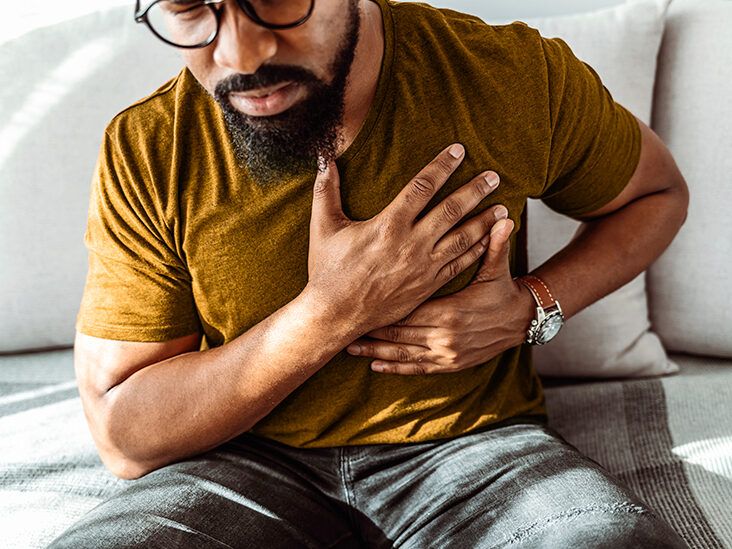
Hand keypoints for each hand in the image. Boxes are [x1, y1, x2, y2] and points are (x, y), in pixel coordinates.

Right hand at [306, 144, 502, 334]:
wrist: (336, 315)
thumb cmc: (328, 271)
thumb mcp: (323, 227)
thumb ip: (326, 191)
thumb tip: (324, 159)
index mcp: (388, 224)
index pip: (422, 187)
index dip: (442, 166)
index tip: (458, 150)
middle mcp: (411, 244)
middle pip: (451, 210)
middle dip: (475, 190)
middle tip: (494, 176)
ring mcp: (423, 267)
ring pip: (461, 238)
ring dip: (483, 221)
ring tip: (502, 208)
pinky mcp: (427, 286)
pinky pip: (458, 265)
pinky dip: (475, 251)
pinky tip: (487, 241)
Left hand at [345, 213, 535, 374]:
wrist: (522, 322)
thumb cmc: (504, 291)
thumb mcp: (497, 269)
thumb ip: (494, 244)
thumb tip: (503, 217)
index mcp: (450, 312)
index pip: (406, 309)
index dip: (380, 308)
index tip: (357, 303)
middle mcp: (445, 337)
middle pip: (398, 333)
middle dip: (371, 331)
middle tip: (343, 326)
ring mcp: (447, 354)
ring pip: (403, 353)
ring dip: (376, 352)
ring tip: (351, 348)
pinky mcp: (451, 365)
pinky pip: (418, 368)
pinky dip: (396, 367)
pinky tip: (376, 365)